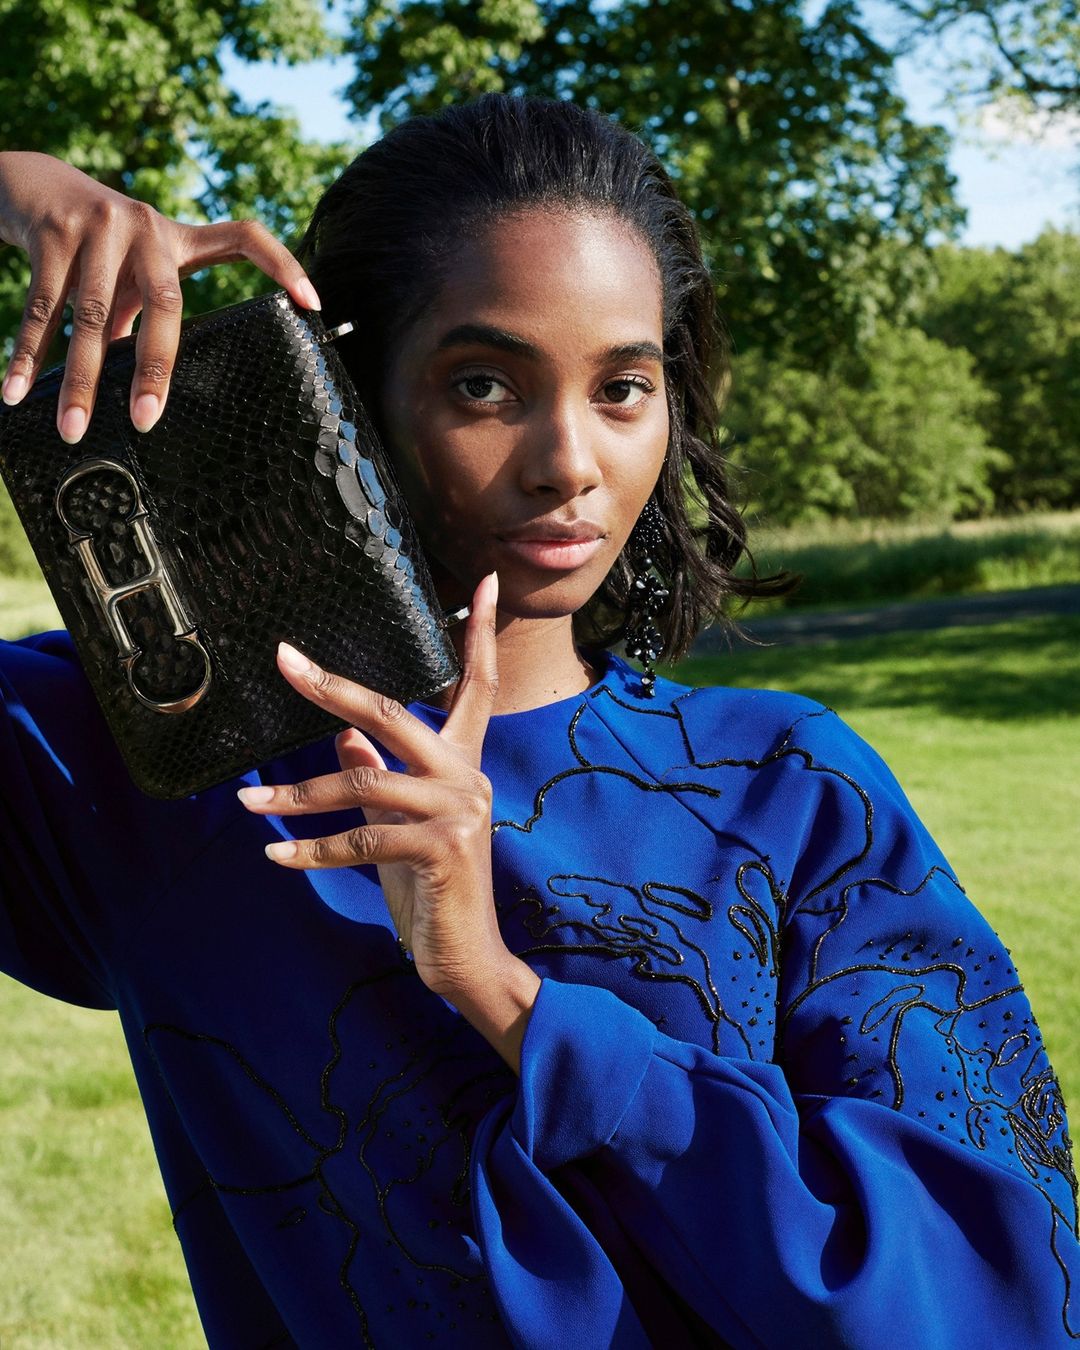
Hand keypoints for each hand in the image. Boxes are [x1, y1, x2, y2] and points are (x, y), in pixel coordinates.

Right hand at [0, 150, 319, 441]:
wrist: (30, 181)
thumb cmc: (96, 243)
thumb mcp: (130, 270)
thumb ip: (146, 314)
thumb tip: (149, 385)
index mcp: (177, 239)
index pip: (245, 237)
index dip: (282, 265)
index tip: (313, 302)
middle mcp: (148, 227)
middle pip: (167, 305)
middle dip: (155, 369)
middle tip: (146, 421)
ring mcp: (101, 224)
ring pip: (95, 315)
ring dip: (82, 378)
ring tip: (72, 427)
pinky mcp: (54, 230)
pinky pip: (43, 306)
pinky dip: (29, 354)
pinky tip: (17, 390)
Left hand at [237, 572, 523, 1009]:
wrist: (466, 958)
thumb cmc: (431, 889)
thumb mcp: (398, 825)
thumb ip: (377, 777)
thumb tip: (342, 737)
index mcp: (462, 761)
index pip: (477, 684)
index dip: (481, 634)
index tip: (485, 584)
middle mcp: (466, 775)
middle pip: (394, 711)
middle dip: (333, 686)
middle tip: (286, 660)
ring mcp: (457, 810)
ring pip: (360, 781)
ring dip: (295, 793)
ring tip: (247, 801)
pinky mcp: (441, 849)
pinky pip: (360, 838)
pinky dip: (311, 848)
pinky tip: (276, 856)